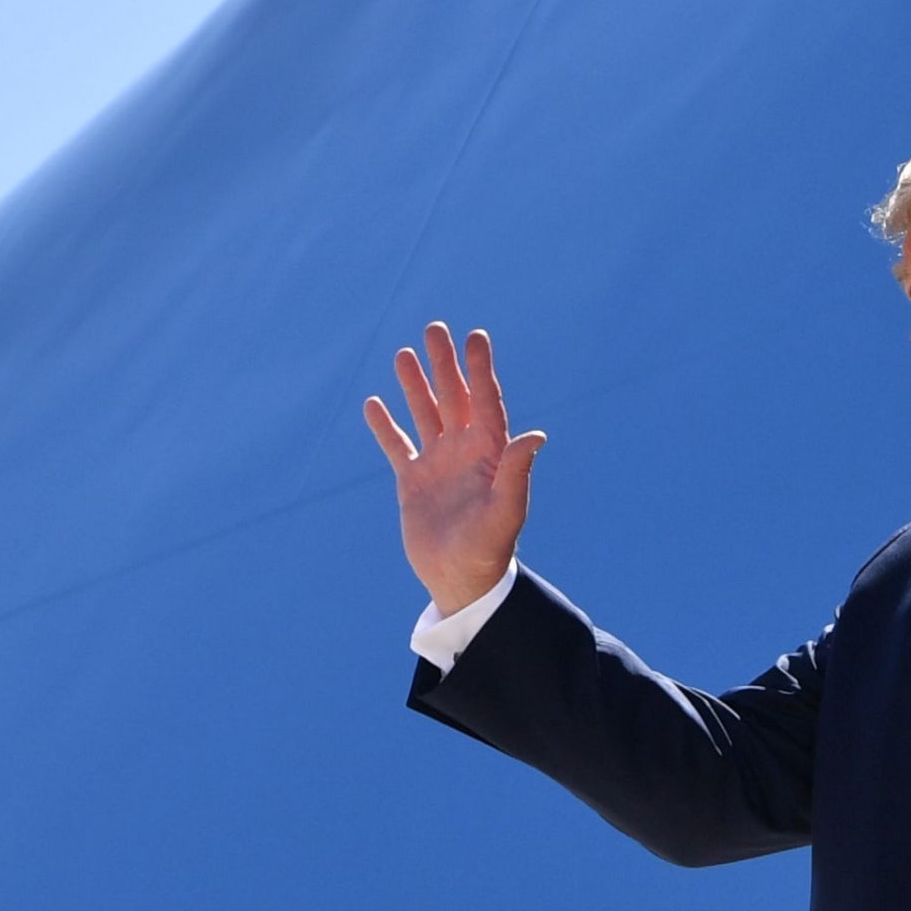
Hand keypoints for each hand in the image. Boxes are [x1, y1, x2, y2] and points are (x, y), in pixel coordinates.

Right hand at [365, 322, 546, 613]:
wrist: (462, 582)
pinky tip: (374, 403)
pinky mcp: (413, 482)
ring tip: (404, 354)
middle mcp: (464, 452)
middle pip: (453, 398)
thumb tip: (536, 435)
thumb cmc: (490, 549)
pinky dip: (385, 427)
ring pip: (425, 414)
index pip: (486, 401)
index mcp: (490, 454)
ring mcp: (438, 465)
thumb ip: (517, 471)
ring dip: (415, 386)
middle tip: (435, 328)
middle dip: (444, 364)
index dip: (480, 369)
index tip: (476, 336)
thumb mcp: (506, 510)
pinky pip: (398, 446)